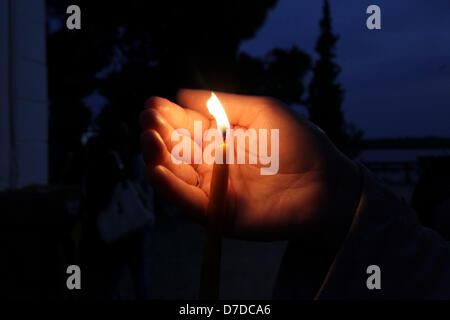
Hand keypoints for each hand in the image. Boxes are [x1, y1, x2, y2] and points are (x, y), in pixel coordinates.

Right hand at [140, 89, 360, 242]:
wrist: (327, 182)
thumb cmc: (300, 143)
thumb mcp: (261, 111)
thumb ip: (223, 105)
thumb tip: (182, 92)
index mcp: (222, 141)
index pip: (186, 129)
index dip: (168, 117)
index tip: (153, 104)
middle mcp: (214, 166)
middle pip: (176, 152)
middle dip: (158, 135)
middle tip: (147, 118)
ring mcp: (215, 191)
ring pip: (177, 177)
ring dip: (157, 159)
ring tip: (147, 138)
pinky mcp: (220, 214)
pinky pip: (189, 203)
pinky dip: (170, 188)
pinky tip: (155, 169)